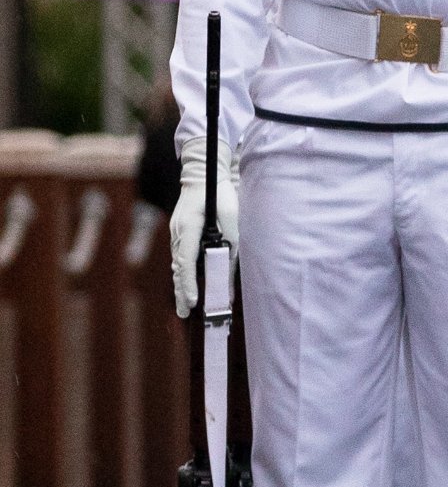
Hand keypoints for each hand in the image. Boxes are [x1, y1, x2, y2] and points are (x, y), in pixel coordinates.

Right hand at [169, 144, 237, 318]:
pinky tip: (187, 285)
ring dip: (182, 284)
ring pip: (178, 264)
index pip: (187, 261)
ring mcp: (176, 232)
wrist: (203, 174)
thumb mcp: (232, 220)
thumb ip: (230, 247)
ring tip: (186, 305)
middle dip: (182, 292)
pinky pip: (180, 256)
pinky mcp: (179, 233)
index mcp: (189, 227)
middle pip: (178, 267)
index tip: (194, 300)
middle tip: (185, 313)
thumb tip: (228, 275)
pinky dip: (184, 272)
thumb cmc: (220, 194)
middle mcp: (178, 232)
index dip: (189, 283)